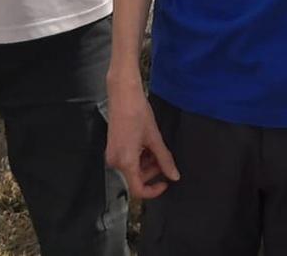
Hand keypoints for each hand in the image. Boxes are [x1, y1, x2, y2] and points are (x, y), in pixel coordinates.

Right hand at [105, 77, 178, 199]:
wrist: (123, 94)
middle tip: (163, 158)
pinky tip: (146, 144)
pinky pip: (128, 160)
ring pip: (133, 169)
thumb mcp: (154, 138)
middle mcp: (116, 161)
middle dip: (152, 171)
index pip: (138, 190)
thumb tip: (173, 175)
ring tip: (155, 147)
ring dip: (147, 163)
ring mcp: (113, 154)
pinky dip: (139, 156)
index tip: (165, 183)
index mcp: (125, 161)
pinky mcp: (113, 148)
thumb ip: (165, 159)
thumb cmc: (136, 111)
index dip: (154, 191)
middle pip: (136, 178)